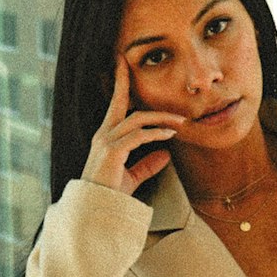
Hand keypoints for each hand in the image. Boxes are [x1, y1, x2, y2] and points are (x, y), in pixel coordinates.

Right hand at [82, 56, 182, 195]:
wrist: (96, 213)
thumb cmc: (110, 196)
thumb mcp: (131, 178)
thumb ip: (146, 165)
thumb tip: (166, 155)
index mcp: (105, 137)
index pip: (114, 105)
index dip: (119, 84)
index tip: (122, 64)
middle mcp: (103, 135)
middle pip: (120, 102)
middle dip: (126, 81)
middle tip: (133, 63)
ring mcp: (106, 142)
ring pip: (137, 119)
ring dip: (161, 117)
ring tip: (180, 120)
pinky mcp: (113, 152)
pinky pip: (139, 136)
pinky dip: (156, 133)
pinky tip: (170, 135)